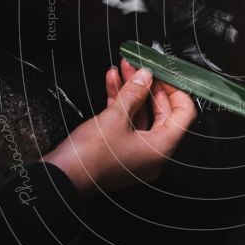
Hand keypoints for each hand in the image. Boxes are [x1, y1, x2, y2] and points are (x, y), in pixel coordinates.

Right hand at [42, 58, 196, 197]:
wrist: (60, 178)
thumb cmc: (89, 158)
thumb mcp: (115, 117)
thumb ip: (134, 93)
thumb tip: (145, 76)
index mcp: (161, 148)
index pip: (184, 114)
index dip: (175, 90)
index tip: (164, 73)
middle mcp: (153, 153)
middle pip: (162, 112)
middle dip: (149, 85)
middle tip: (140, 66)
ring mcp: (136, 152)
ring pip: (141, 115)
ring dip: (132, 90)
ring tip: (123, 68)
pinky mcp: (120, 150)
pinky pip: (127, 122)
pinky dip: (121, 103)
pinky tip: (112, 82)